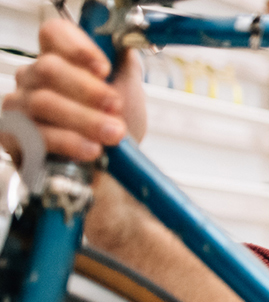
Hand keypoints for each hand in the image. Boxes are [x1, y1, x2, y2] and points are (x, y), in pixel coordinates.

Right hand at [1, 19, 145, 162]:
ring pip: (42, 102)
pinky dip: (68, 142)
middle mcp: (33, 79)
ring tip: (113, 134)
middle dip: (88, 89)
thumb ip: (125, 66)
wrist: (112, 172)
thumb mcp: (128, 93)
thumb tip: (123, 45)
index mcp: (60, 60)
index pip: (53, 33)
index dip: (77, 47)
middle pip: (48, 67)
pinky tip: (91, 150)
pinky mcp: (12, 136)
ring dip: (84, 119)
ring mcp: (19, 106)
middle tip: (115, 107)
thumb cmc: (116, 128)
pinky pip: (35, 134)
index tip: (105, 69)